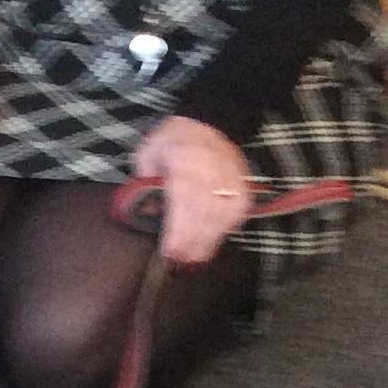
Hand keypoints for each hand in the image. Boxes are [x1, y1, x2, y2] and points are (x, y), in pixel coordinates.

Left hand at [132, 117, 254, 267]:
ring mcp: (232, 183)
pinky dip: (220, 234)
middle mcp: (213, 173)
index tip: (169, 253)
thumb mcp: (147, 156)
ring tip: (190, 261)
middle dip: (190, 246)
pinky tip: (206, 242)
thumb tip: (149, 212)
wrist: (206, 123)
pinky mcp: (243, 190)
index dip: (179, 232)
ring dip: (205, 245)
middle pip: (205, 217)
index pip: (186, 201)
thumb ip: (144, 185)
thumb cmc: (171, 143)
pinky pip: (234, 219)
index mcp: (186, 162)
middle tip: (176, 265)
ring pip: (221, 222)